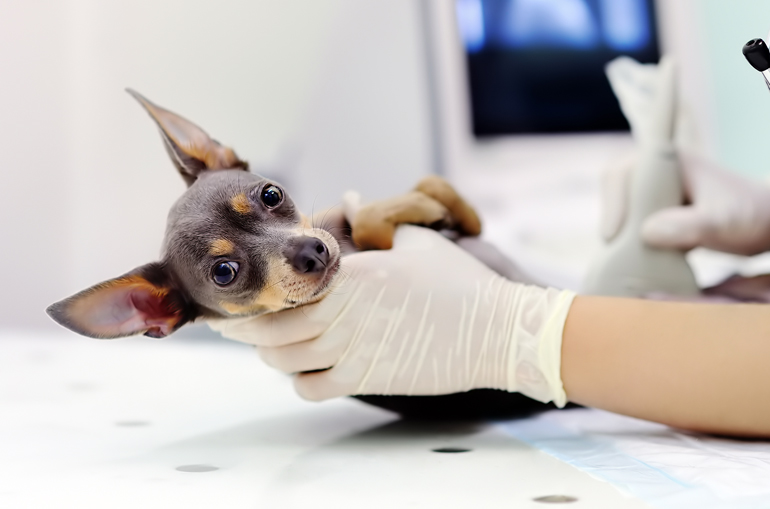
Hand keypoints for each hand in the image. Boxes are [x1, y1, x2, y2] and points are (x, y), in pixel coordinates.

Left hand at [209, 226, 574, 403]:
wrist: (496, 331)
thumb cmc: (458, 282)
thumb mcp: (417, 242)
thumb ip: (376, 222)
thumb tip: (353, 197)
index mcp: (351, 274)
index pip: (282, 284)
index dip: (252, 291)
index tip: (239, 290)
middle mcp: (343, 313)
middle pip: (270, 327)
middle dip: (245, 326)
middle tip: (235, 322)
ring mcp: (352, 350)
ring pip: (283, 360)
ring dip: (271, 353)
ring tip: (270, 344)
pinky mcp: (366, 379)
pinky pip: (311, 388)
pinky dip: (300, 382)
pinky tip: (306, 370)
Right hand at [601, 152, 769, 256]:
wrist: (765, 225)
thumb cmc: (748, 216)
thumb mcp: (722, 221)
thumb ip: (689, 225)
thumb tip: (647, 232)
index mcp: (668, 161)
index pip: (620, 174)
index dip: (612, 203)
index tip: (613, 235)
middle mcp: (657, 174)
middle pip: (615, 193)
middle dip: (614, 221)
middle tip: (618, 250)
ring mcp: (657, 194)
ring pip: (621, 211)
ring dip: (622, 235)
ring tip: (630, 258)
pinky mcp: (658, 212)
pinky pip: (632, 225)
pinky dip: (631, 243)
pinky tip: (641, 260)